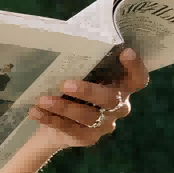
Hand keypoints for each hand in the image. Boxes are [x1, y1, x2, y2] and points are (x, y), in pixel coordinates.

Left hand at [25, 48, 149, 149]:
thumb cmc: (71, 86)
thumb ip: (80, 60)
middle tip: (66, 84)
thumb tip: (65, 35)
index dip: (136, 67)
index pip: (138, 79)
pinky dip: (51, 119)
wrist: (54, 121)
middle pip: (111, 99)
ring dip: (64, 107)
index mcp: (120, 85)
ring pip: (88, 117)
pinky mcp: (87, 138)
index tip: (125, 52)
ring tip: (43, 99)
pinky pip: (71, 130)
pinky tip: (36, 112)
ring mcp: (105, 124)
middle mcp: (118, 106)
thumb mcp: (78, 73)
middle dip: (89, 91)